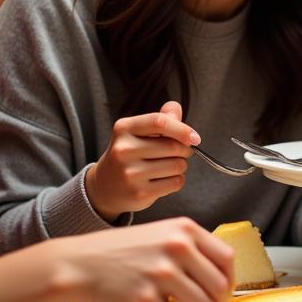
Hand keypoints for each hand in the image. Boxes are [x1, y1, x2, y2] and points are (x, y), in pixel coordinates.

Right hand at [52, 217, 235, 301]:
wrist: (77, 264)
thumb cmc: (119, 252)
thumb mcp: (160, 234)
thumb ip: (189, 248)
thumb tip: (219, 278)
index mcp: (184, 229)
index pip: (227, 258)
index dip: (231, 282)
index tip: (225, 295)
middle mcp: (176, 247)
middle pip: (219, 286)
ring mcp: (160, 272)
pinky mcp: (144, 298)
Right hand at [86, 101, 199, 221]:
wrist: (106, 186)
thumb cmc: (129, 154)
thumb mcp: (137, 132)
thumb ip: (159, 119)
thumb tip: (175, 108)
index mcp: (124, 129)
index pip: (159, 122)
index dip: (183, 129)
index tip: (195, 138)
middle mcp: (124, 150)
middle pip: (173, 146)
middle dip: (185, 149)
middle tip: (182, 152)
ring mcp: (130, 173)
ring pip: (177, 165)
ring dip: (181, 165)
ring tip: (170, 165)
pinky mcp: (139, 192)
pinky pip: (175, 182)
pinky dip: (177, 180)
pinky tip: (165, 178)